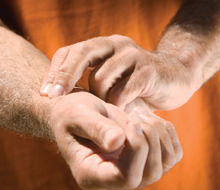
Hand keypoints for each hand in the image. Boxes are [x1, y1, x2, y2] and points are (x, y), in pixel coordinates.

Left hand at [41, 35, 199, 111]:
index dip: (55, 71)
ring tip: (102, 112)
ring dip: (97, 99)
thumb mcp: (110, 81)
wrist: (175, 79)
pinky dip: (116, 105)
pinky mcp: (149, 70)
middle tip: (52, 97)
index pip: (70, 51)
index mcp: (103, 46)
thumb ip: (89, 83)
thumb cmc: (136, 84)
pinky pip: (123, 90)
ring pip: (101, 76)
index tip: (44, 94)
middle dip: (64, 76)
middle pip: (82, 53)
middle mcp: (116, 45)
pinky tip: (118, 115)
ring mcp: (133, 55)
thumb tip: (56, 97)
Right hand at [50, 91, 182, 189]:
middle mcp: (112, 182)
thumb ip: (95, 128)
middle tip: (135, 113)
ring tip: (140, 113)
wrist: (78, 114)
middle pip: (150, 174)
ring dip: (159, 133)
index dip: (137, 149)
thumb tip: (117, 142)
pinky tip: (150, 119)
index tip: (131, 121)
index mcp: (90, 175)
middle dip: (150, 139)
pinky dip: (167, 134)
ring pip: (164, 164)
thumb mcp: (78, 115)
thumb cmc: (72, 113)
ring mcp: (130, 174)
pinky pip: (171, 155)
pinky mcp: (143, 163)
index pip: (127, 177)